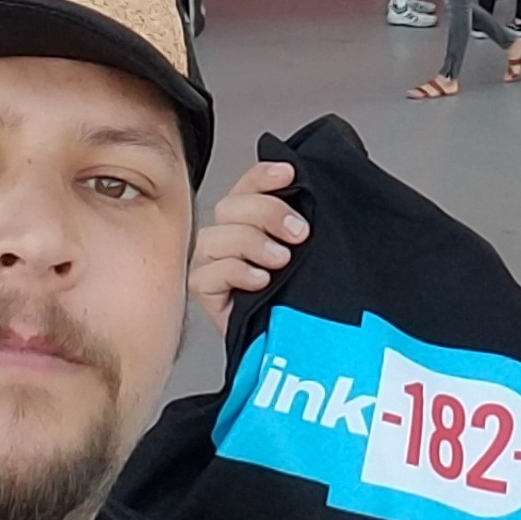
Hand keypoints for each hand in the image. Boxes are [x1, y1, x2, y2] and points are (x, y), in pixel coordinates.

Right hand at [189, 160, 308, 337]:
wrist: (302, 345)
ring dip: (252, 243)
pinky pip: (208, 275)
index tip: (289, 174)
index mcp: (254, 219)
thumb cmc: (306, 299)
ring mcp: (214, 265)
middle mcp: (230, 237)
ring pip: (216, 237)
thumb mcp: (313, 254)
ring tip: (282, 260)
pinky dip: (236, 272)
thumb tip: (312, 192)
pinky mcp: (207, 294)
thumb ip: (305, 224)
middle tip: (299, 233)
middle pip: (230, 207)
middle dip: (267, 212)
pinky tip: (261, 280)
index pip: (249, 185)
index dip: (264, 174)